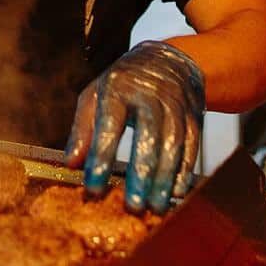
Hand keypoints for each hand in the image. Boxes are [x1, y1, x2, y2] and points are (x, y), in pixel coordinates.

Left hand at [64, 40, 204, 214]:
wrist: (169, 58)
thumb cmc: (123, 82)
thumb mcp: (96, 95)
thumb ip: (83, 129)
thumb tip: (70, 164)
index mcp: (117, 87)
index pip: (108, 125)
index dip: (100, 157)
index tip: (93, 188)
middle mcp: (149, 93)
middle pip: (148, 136)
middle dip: (141, 174)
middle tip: (133, 206)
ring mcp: (175, 102)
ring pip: (173, 143)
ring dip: (165, 178)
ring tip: (155, 207)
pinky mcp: (194, 112)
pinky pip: (192, 143)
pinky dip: (186, 168)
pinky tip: (177, 191)